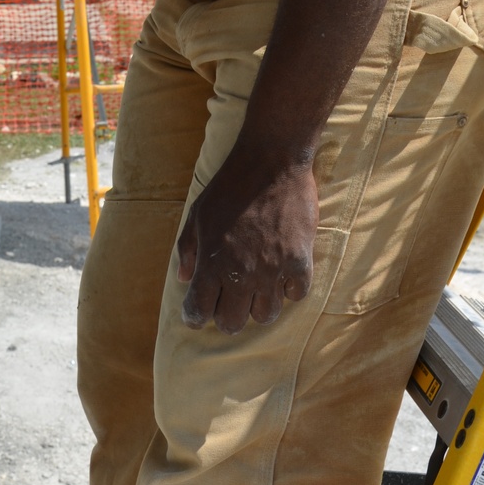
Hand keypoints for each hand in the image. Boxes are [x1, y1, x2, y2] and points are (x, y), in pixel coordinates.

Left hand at [176, 152, 318, 333]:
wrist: (271, 162)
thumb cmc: (229, 186)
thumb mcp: (197, 213)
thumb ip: (187, 248)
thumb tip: (183, 278)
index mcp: (212, 262)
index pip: (199, 311)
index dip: (195, 316)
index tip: (198, 314)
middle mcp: (242, 273)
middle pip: (232, 322)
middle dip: (226, 316)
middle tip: (228, 301)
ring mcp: (273, 270)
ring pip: (265, 315)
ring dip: (257, 305)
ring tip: (256, 288)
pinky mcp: (300, 261)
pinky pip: (296, 295)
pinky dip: (288, 289)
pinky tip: (281, 274)